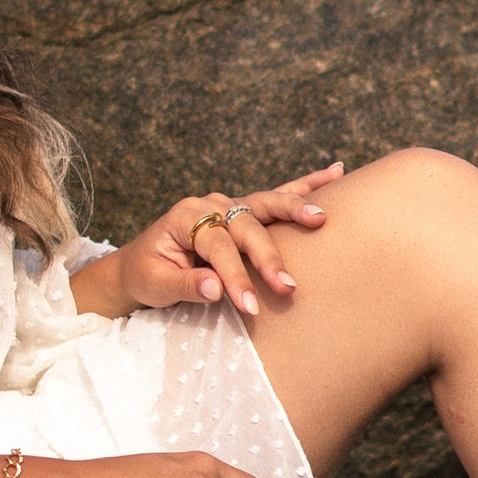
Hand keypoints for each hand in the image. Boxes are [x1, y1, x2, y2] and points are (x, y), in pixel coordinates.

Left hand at [86, 167, 344, 320]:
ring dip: (297, 208)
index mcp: (186, 216)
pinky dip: (307, 185)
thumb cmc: (146, 275)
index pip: (218, 247)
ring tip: (322, 217)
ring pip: (268, 203)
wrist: (140, 265)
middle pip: (247, 224)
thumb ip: (184, 286)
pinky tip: (337, 172)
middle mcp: (211, 203)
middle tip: (287, 287)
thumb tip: (215, 289)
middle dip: (269, 257)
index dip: (235, 276)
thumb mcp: (154, 284)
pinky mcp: (245, 210)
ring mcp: (230, 203)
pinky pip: (279, 195)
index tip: (249, 305)